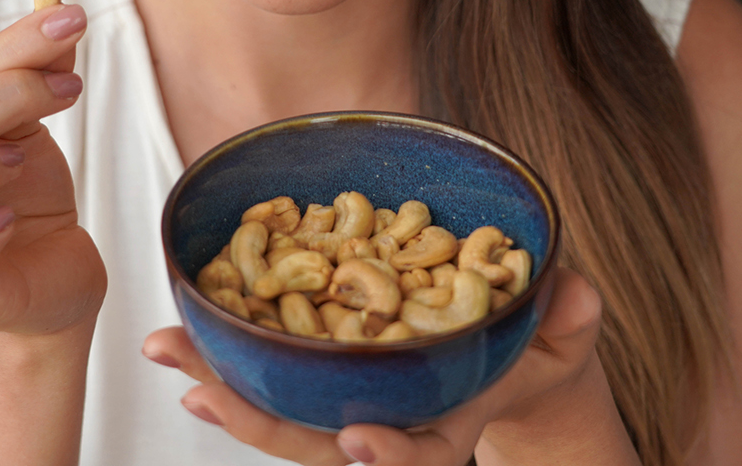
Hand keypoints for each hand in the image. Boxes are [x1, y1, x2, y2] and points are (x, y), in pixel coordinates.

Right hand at [0, 3, 105, 334]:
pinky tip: (11, 226)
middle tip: (69, 90)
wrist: (51, 276)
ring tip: (22, 161)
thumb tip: (60, 7)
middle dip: (10, 95)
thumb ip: (36, 69)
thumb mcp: (32, 126)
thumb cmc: (27, 197)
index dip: (10, 48)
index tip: (72, 22)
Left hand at [142, 268, 609, 465]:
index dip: (392, 457)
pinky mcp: (325, 370)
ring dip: (219, 381)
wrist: (501, 356)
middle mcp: (388, 422)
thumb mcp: (564, 337)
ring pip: (280, 409)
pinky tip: (183, 327)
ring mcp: (351, 398)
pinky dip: (226, 352)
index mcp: (447, 424)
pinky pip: (272, 371)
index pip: (422, 457)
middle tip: (201, 395)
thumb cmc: (535, 348)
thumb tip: (576, 292)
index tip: (358, 440)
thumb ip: (570, 318)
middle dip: (259, 424)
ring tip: (165, 347)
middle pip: (319, 442)